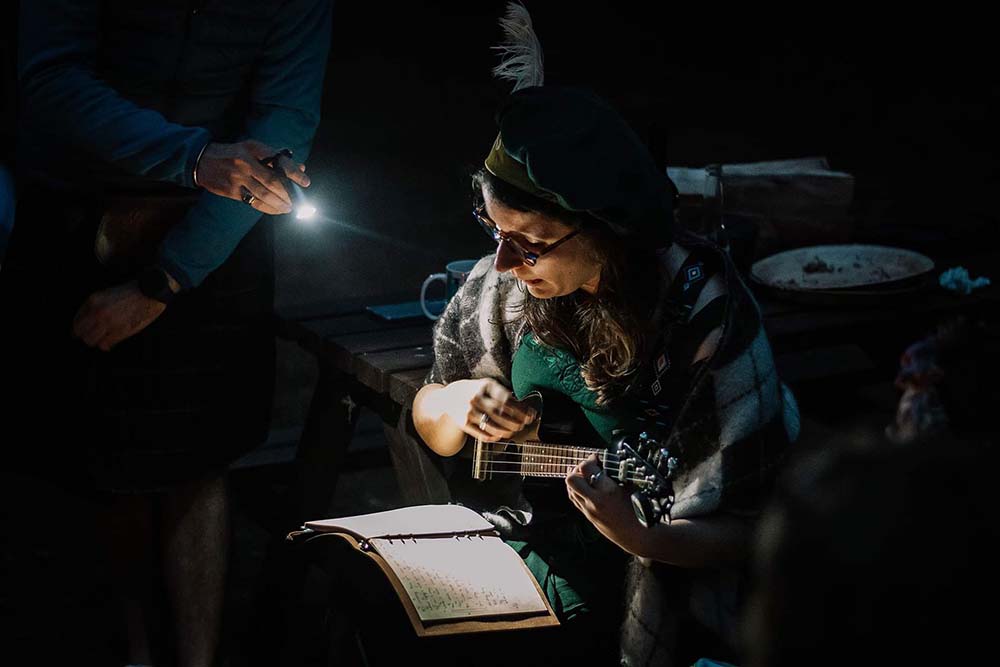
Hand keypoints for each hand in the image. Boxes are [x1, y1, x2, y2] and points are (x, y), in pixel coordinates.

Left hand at [71, 281, 165, 351]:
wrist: (150, 292)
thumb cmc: (131, 292)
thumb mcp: (106, 294)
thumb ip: (94, 306)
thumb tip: (87, 322)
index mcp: (93, 301)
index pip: (77, 320)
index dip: (78, 328)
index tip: (79, 332)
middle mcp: (98, 312)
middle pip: (81, 333)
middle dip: (85, 336)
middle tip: (91, 337)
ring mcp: (109, 322)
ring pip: (91, 340)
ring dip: (96, 341)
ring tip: (101, 340)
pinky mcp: (120, 330)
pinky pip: (105, 344)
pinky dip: (106, 345)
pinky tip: (109, 343)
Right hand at [194, 140, 309, 214]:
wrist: (202, 160)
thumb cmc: (233, 154)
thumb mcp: (252, 149)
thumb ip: (276, 157)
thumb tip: (301, 167)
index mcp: (253, 148)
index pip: (279, 161)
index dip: (294, 173)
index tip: (305, 182)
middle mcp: (246, 162)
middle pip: (273, 181)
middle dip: (288, 193)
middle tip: (297, 201)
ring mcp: (238, 177)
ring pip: (264, 195)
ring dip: (280, 204)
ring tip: (288, 208)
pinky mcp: (231, 191)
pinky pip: (253, 202)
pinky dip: (267, 208)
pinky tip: (276, 210)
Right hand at [444, 378, 536, 441]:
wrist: (448, 397)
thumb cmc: (473, 391)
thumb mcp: (486, 386)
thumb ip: (502, 394)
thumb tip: (523, 407)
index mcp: (485, 386)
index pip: (507, 400)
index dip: (521, 410)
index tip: (530, 415)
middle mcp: (476, 398)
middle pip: (501, 413)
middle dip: (516, 421)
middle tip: (523, 425)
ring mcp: (468, 411)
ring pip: (493, 426)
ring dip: (507, 430)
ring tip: (514, 431)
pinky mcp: (464, 423)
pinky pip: (482, 434)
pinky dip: (493, 437)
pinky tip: (500, 436)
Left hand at [566, 454, 647, 556]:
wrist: (637, 536)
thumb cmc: (639, 512)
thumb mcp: (630, 488)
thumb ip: (616, 475)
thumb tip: (606, 463)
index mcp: (607, 491)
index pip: (587, 468)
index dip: (590, 459)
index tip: (597, 458)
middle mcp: (594, 501)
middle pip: (571, 479)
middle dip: (578, 469)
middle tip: (589, 467)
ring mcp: (589, 510)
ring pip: (570, 489)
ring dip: (576, 479)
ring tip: (587, 476)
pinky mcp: (588, 516)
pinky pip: (574, 498)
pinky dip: (577, 489)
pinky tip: (586, 486)